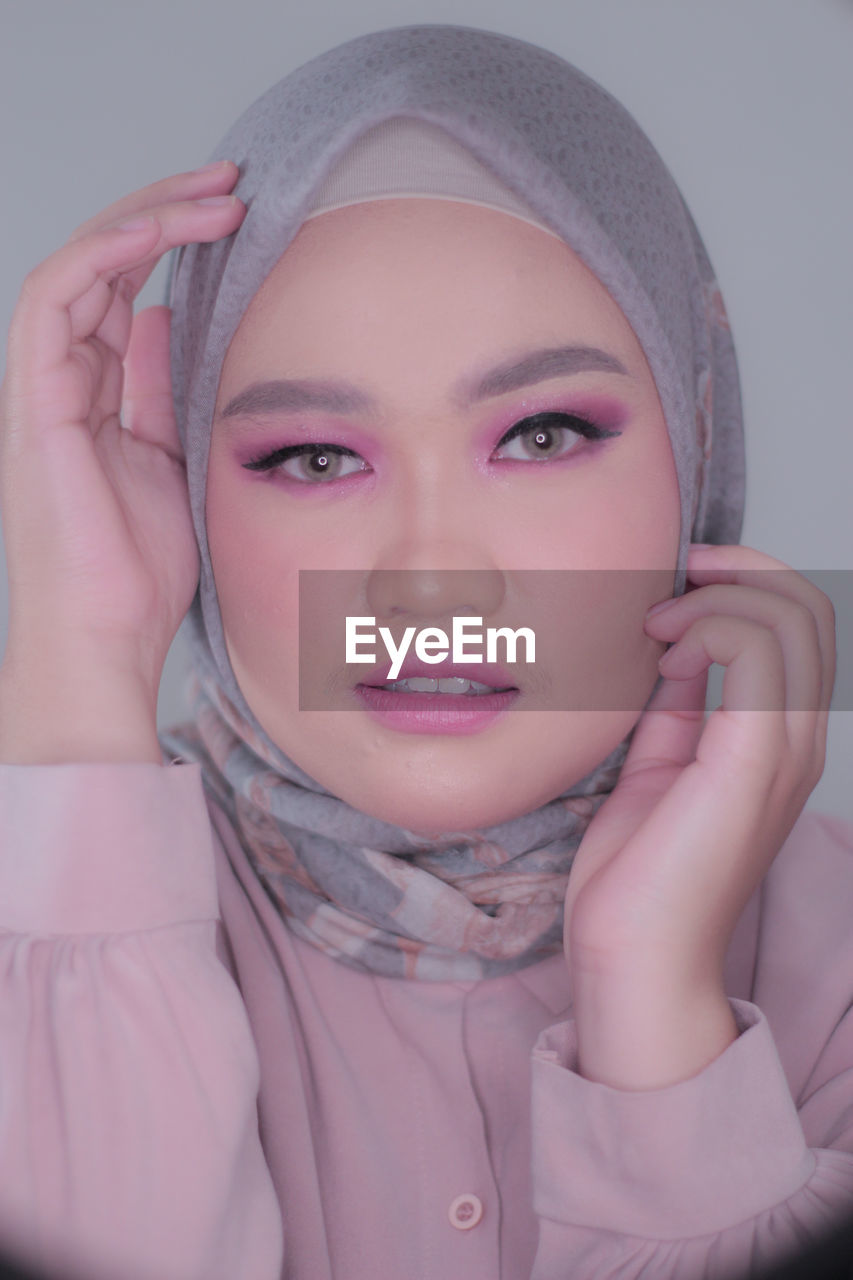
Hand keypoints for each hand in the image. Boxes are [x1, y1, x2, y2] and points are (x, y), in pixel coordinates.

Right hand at [0, 162, 244, 703]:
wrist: (107, 635)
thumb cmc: (139, 570)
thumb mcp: (173, 460)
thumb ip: (163, 391)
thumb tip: (172, 323)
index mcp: (95, 395)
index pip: (124, 293)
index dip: (175, 245)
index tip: (241, 220)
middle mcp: (62, 380)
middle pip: (102, 265)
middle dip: (164, 212)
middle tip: (231, 183)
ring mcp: (42, 387)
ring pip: (78, 265)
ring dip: (144, 217)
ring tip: (215, 195)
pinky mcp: (34, 400)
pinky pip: (55, 298)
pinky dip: (106, 254)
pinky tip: (164, 233)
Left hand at [561, 544, 835, 1084]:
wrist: (630, 954)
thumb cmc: (637, 874)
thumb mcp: (658, 766)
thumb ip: (677, 709)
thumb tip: (674, 651)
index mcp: (780, 743)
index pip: (802, 628)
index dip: (747, 583)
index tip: (677, 588)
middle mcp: (798, 742)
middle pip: (808, 608)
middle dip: (739, 570)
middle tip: (674, 582)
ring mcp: (783, 752)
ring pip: (790, 617)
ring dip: (717, 598)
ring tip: (658, 629)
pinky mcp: (751, 762)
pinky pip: (755, 652)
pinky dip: (708, 627)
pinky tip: (664, 656)